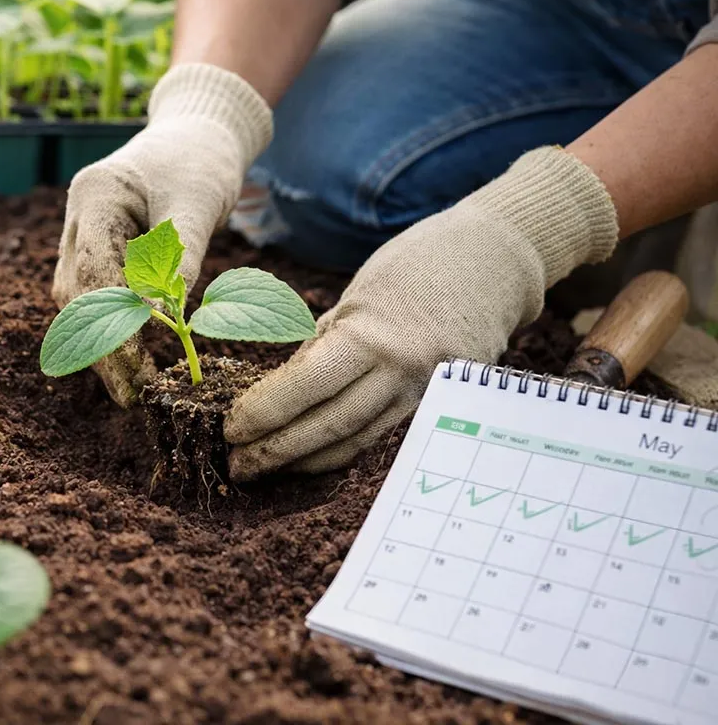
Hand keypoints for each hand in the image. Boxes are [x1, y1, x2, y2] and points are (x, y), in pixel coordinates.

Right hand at [52, 63, 272, 405]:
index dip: (110, 322)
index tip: (134, 367)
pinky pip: (98, 297)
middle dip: (101, 346)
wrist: (198, 133)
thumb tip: (171, 315)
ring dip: (102, 345)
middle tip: (131, 395)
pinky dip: (113, 330)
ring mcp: (83, 234)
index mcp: (95, 196)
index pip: (93, 270)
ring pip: (80, 301)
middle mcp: (78, 218)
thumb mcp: (198, 200)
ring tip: (129, 389)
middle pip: (76, 293)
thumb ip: (182, 253)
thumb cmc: (200, 159)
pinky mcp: (100, 250)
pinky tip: (130, 362)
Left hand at [225, 147, 620, 479]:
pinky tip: (313, 457)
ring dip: (306, 461)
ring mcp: (425, 392)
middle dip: (278, 451)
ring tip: (265, 469)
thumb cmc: (416, 265)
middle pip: (330, 425)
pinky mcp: (441, 403)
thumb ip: (323, 344)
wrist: (495, 258)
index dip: (266, 412)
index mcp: (373, 335)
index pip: (307, 386)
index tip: (231, 428)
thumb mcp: (358, 295)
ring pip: (357, 439)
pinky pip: (384, 434)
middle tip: (237, 465)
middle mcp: (402, 371)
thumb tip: (278, 389)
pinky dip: (344, 448)